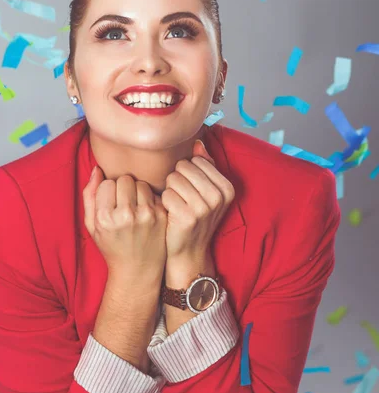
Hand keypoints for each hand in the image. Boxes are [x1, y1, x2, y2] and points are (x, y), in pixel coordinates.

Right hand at [83, 167, 167, 279]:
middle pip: (125, 180)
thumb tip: (97, 169)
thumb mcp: (92, 226)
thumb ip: (89, 196)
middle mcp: (126, 215)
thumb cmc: (112, 246)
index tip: (110, 204)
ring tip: (135, 208)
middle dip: (123, 189)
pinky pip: (154, 193)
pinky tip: (146, 213)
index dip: (108, 192)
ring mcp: (146, 215)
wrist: (137, 271)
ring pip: (141, 184)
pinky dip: (150, 199)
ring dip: (137, 192)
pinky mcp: (161, 216)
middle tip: (123, 204)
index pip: (107, 183)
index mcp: (105, 218)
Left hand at [161, 139, 234, 260]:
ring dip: (170, 191)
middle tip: (183, 199)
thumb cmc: (195, 216)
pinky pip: (167, 194)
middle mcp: (219, 197)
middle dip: (177, 180)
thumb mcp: (206, 192)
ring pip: (173, 179)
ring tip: (177, 205)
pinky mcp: (188, 217)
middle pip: (183, 167)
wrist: (189, 251)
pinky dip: (165, 203)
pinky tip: (171, 214)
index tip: (192, 191)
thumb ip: (204, 165)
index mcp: (227, 188)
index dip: (188, 173)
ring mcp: (205, 208)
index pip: (196, 160)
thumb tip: (198, 142)